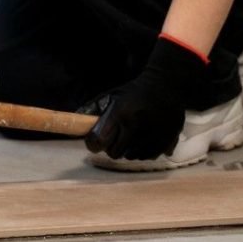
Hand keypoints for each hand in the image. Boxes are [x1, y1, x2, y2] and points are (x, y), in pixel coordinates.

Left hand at [84, 37, 206, 160]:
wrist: (166, 84)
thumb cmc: (134, 91)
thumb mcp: (111, 95)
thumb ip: (92, 109)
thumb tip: (76, 120)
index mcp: (121, 112)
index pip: (99, 140)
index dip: (93, 143)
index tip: (94, 140)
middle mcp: (137, 125)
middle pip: (114, 153)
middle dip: (112, 146)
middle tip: (116, 136)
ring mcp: (153, 135)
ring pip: (131, 156)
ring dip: (128, 149)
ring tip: (133, 133)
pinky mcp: (166, 142)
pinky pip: (147, 156)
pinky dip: (143, 150)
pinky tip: (145, 136)